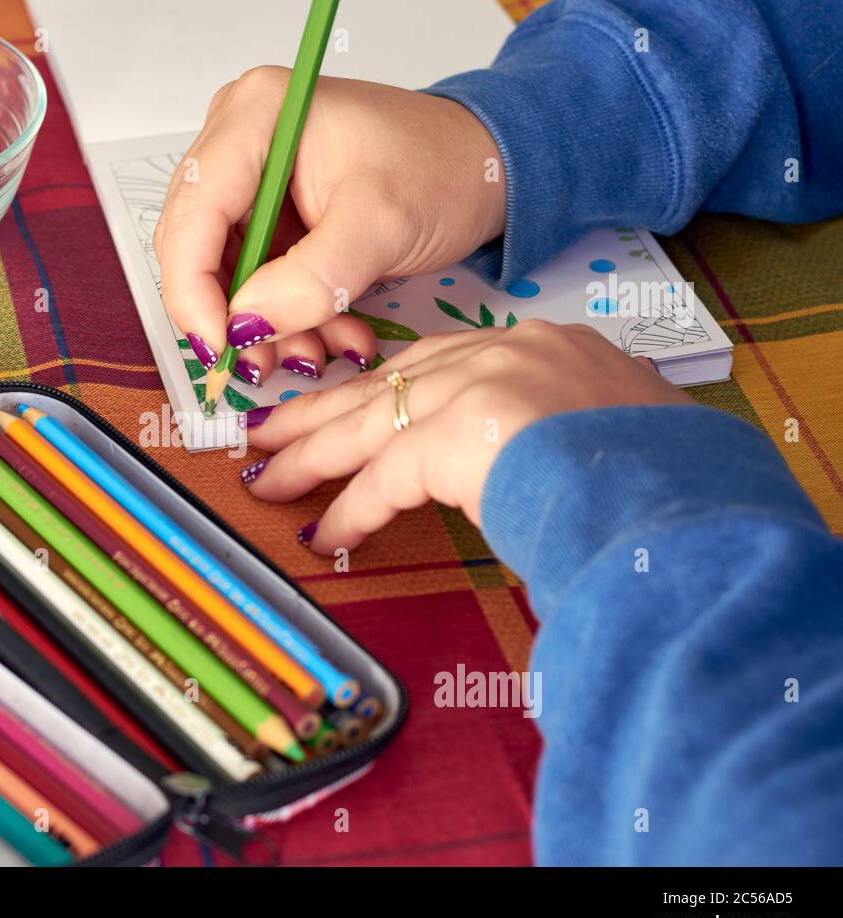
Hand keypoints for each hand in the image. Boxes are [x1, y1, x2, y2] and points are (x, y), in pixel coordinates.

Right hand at [154, 67, 505, 386]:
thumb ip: (311, 281)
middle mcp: (238, 137)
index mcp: (254, 115)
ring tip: (325, 350)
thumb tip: (244, 328)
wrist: (485, 167)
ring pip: (226, 272)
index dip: (192, 291)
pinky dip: (291, 314)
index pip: (191, 214)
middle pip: (197, 246)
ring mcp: (251, 175)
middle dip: (235, 313)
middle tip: (268, 363)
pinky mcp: (270, 211)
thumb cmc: (443, 170)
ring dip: (270, 324)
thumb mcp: (381, 227)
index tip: (220, 349)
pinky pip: (257, 277)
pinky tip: (335, 333)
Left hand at [241, 322, 693, 552]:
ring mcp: (483, 386)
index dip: (374, 392)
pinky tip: (325, 533)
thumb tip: (512, 465)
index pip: (431, 365)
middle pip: (385, 385)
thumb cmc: (654, 478)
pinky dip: (353, 509)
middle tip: (270, 431)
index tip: (335, 408)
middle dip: (319, 414)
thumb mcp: (598, 432)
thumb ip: (545, 431)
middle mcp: (505, 354)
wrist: (684, 497)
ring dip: (312, 458)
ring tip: (268, 480)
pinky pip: (386, 477)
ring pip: (370, 424)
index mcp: (536, 348)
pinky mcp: (464, 432)